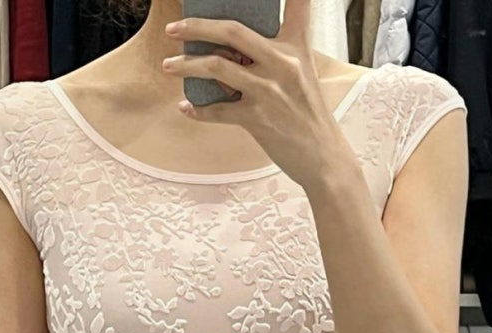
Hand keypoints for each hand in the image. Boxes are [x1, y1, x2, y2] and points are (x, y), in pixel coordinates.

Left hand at [160, 0, 350, 188]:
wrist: (323, 157)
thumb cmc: (309, 116)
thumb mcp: (303, 73)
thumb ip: (275, 54)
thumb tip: (233, 49)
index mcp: (296, 48)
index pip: (296, 4)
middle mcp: (282, 64)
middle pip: (232, 32)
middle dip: (197, 27)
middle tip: (174, 29)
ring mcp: (268, 92)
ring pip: (217, 67)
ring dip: (186, 65)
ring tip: (168, 65)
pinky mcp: (257, 120)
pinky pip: (218, 111)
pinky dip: (198, 110)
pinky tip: (186, 107)